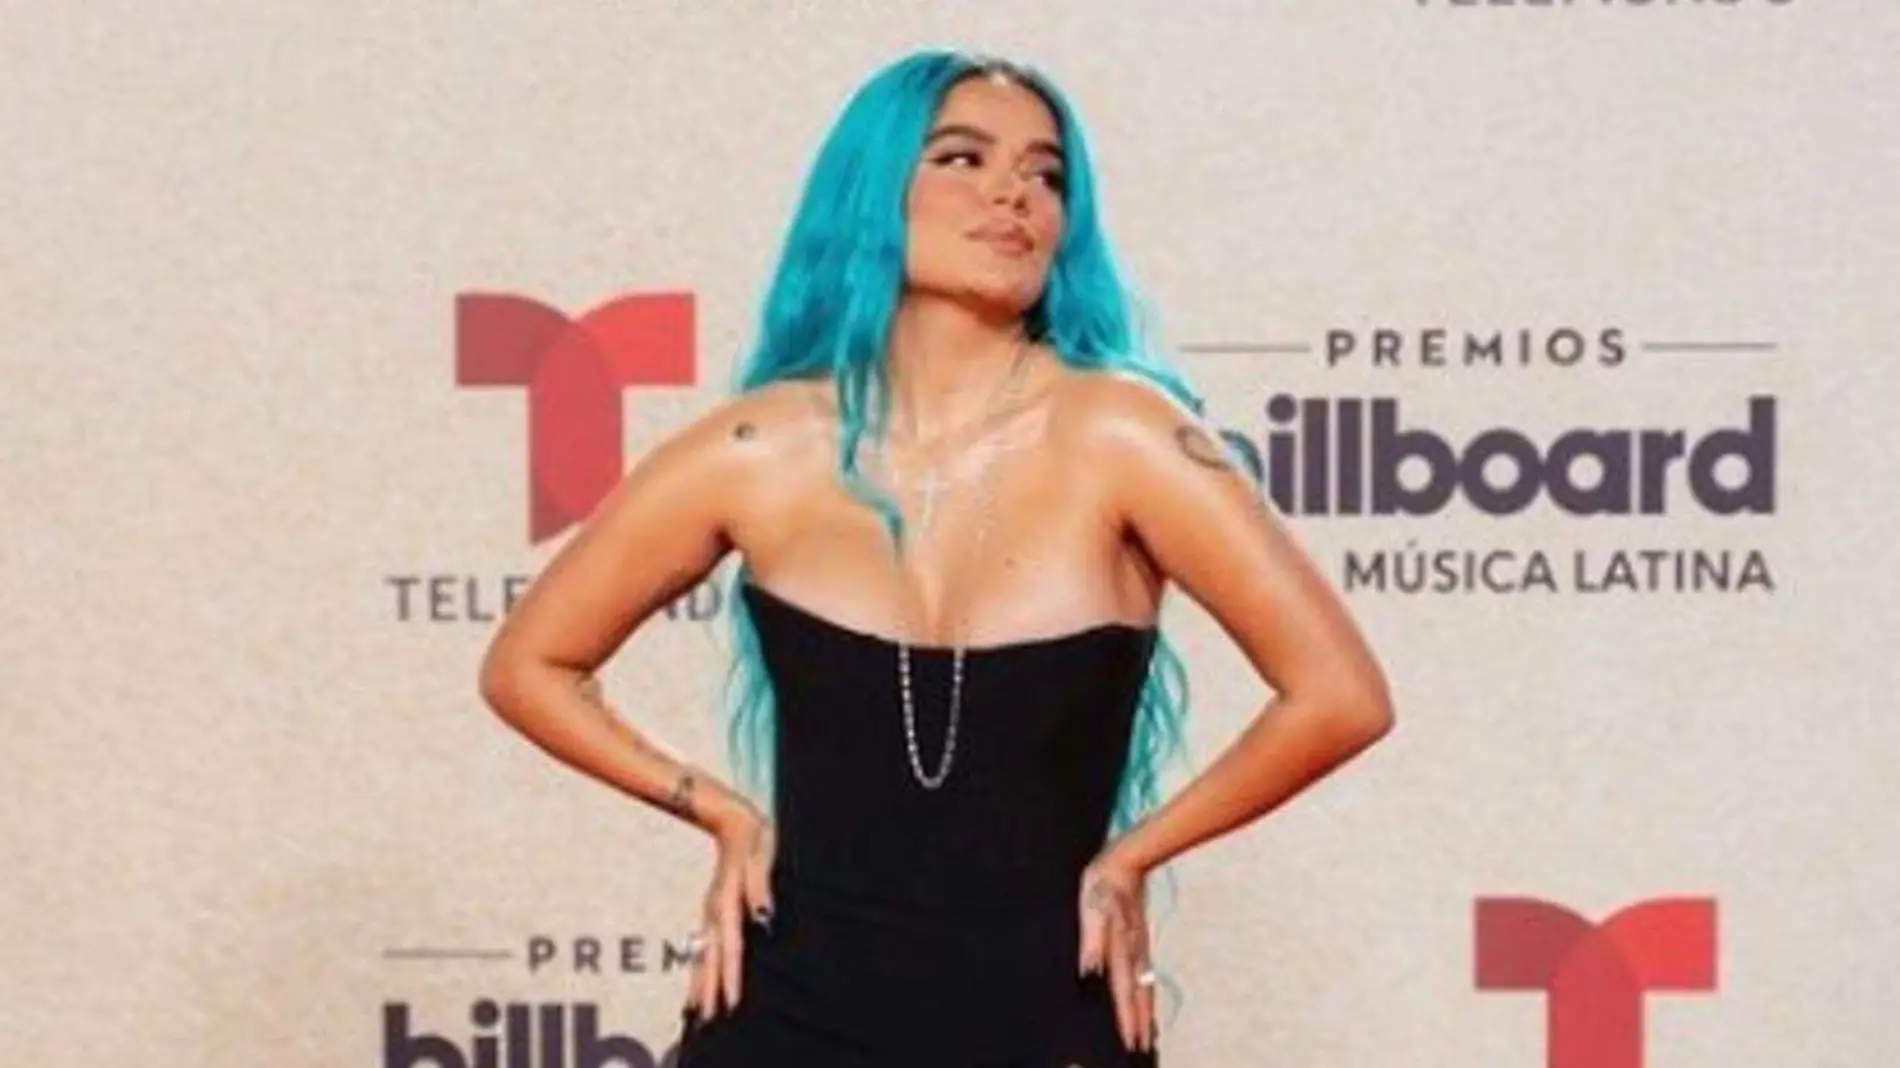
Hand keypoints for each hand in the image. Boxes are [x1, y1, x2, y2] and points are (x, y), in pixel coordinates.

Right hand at [683, 807, 776, 1021]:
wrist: (730, 816)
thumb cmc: (751, 835)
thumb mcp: (759, 854)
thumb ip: (760, 886)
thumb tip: (763, 916)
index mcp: (728, 900)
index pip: (731, 946)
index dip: (731, 976)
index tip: (730, 1003)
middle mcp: (715, 909)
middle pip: (710, 955)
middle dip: (708, 988)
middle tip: (704, 1018)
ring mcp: (712, 908)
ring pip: (704, 951)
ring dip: (701, 979)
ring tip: (696, 1008)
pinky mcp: (714, 907)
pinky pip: (706, 941)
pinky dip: (702, 962)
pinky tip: (702, 974)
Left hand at [1077, 851, 1156, 1051]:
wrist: (1124, 862)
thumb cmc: (1102, 886)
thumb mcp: (1091, 910)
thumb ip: (1092, 942)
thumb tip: (1090, 973)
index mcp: (1120, 948)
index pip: (1123, 991)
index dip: (1127, 1018)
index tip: (1131, 1042)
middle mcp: (1133, 952)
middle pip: (1139, 993)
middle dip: (1141, 1021)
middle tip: (1143, 1047)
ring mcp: (1138, 946)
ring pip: (1144, 985)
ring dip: (1145, 1010)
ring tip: (1148, 1032)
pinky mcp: (1137, 939)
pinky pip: (1143, 973)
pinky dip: (1145, 991)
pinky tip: (1144, 995)